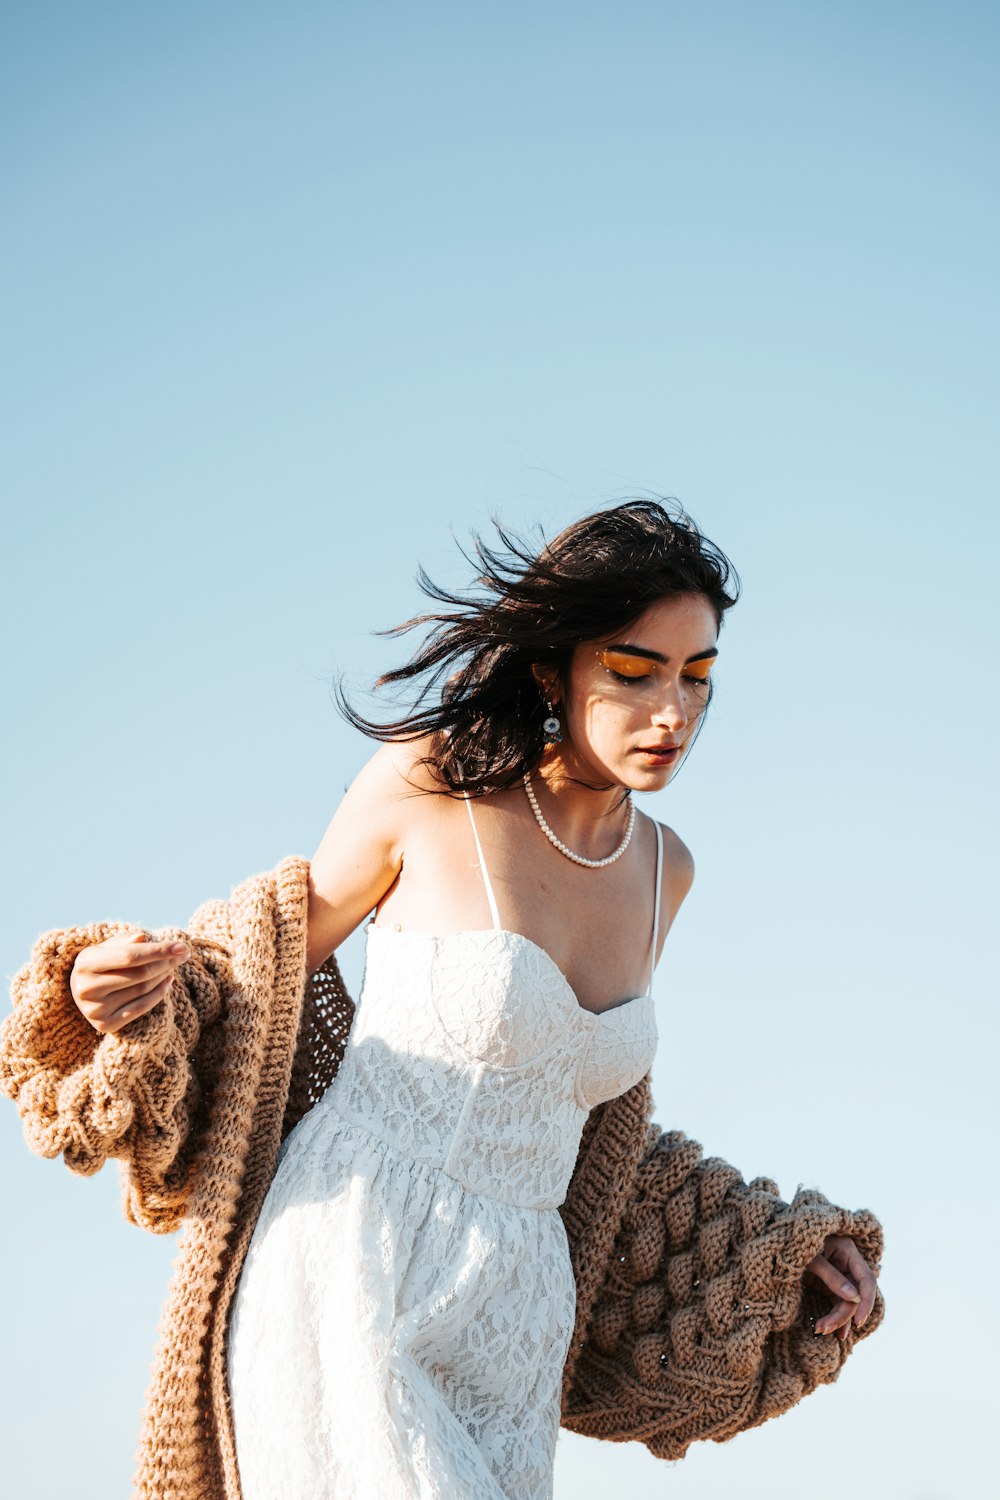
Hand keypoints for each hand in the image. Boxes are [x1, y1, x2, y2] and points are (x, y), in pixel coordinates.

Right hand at [70, 930, 190, 1034]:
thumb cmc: (101, 963)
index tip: (182, 946)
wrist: (82, 992)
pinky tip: (168, 981)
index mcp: (85, 963)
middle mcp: (86, 988)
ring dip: (164, 975)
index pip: (131, 956)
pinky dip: (159, 994)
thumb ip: (125, 941)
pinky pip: (140, 1008)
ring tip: (173, 965)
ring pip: (142, 990)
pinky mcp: (105, 1025)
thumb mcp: (108, 948)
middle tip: (184, 954)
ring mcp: (95, 1009)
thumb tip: (143, 937)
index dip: (159, 951)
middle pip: (140, 974)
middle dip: (166, 962)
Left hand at [804, 1233, 878, 1339]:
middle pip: (855, 1296)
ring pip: (846, 1303)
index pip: (866, 1279)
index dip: (866, 1301)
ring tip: (820, 1330)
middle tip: (826, 1328)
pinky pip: (836, 1304)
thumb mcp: (811, 1258)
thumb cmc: (795, 1243)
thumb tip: (853, 1298)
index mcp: (848, 1251)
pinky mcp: (828, 1285)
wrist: (778, 1243)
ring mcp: (838, 1276)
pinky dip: (832, 1317)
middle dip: (842, 1315)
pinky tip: (826, 1328)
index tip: (858, 1321)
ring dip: (836, 1320)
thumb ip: (831, 1276)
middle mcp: (847, 1264)